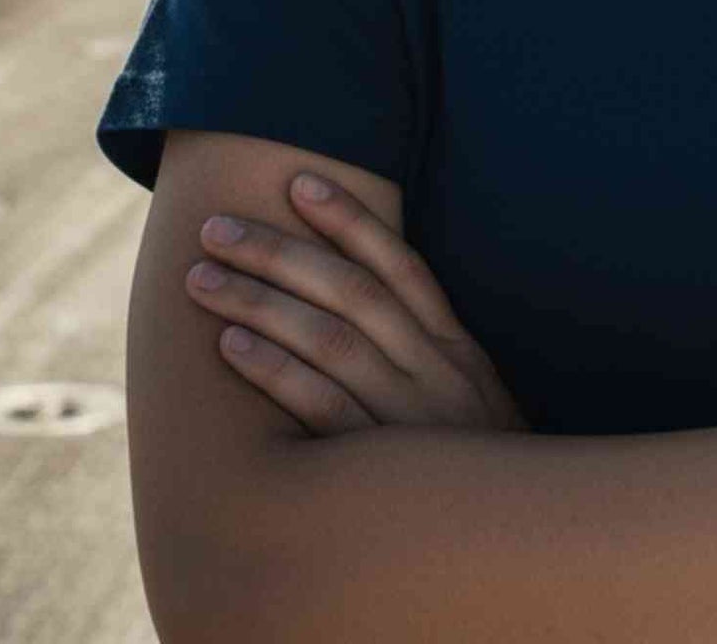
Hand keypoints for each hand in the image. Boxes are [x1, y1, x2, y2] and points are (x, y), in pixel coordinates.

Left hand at [183, 169, 530, 437]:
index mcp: (454, 345)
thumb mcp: (468, 391)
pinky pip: (321, 407)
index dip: (350, 220)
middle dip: (280, 252)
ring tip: (203, 278)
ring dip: (260, 302)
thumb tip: (366, 289)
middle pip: (350, 291)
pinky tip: (230, 346)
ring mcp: (406, 414)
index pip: (399, 265)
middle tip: (216, 227)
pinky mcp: (379, 462)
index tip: (299, 182)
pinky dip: (275, 371)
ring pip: (328, 339)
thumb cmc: (474, 460)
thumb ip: (423, 347)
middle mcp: (433, 367)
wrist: (512, 534)